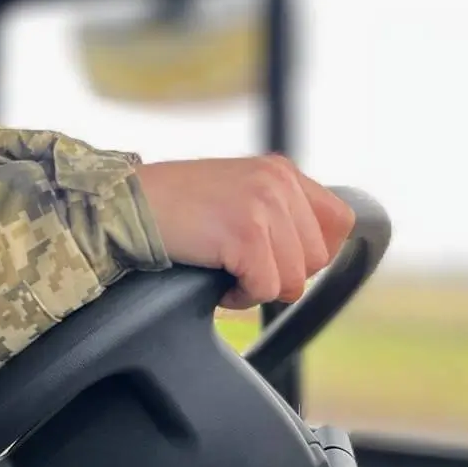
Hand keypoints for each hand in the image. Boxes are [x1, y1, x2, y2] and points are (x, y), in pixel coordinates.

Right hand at [133, 154, 354, 308]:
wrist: (128, 205)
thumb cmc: (175, 206)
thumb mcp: (238, 192)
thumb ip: (278, 211)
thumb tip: (315, 258)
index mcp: (282, 170)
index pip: (340, 221)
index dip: (314, 252)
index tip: (279, 259)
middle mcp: (278, 182)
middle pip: (318, 258)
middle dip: (280, 273)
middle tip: (239, 264)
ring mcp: (264, 206)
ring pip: (294, 280)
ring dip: (257, 287)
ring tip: (225, 270)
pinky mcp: (246, 234)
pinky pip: (265, 289)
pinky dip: (239, 296)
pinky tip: (216, 278)